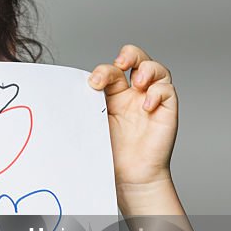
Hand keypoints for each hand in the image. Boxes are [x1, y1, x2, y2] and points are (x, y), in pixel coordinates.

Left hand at [89, 44, 177, 197]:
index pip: (111, 70)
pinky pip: (167, 89)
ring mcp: (151, 99)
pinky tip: (146, 105)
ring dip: (147, 68)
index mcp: (113, 94)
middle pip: (137, 58)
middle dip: (130, 54)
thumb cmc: (111, 153)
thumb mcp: (92, 125)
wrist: (130, 176)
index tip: (94, 83)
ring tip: (138, 83)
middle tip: (121, 63)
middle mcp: (133, 93)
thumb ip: (84, 107)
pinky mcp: (167, 110)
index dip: (104, 70)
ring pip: (156, 68)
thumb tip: (62, 95)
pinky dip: (157, 92)